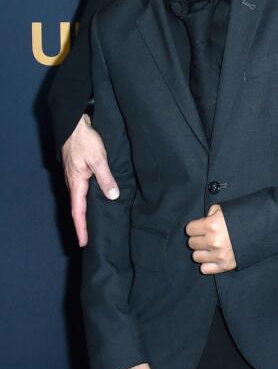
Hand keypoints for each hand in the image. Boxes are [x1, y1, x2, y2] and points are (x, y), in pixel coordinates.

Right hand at [62, 113, 117, 247]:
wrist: (76, 125)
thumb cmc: (85, 141)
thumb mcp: (98, 158)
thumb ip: (105, 177)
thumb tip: (113, 195)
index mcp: (76, 183)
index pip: (78, 212)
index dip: (81, 228)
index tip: (84, 243)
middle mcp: (74, 183)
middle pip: (79, 209)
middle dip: (84, 225)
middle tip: (91, 240)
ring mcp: (77, 178)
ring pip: (82, 200)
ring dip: (87, 214)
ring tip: (96, 226)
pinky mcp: (81, 172)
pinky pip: (85, 191)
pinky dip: (90, 201)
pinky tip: (99, 202)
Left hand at [186, 204, 236, 273]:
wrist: (264, 229)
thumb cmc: (243, 217)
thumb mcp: (226, 209)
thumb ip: (212, 213)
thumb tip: (205, 219)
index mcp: (212, 225)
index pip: (189, 230)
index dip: (196, 227)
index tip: (203, 227)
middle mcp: (213, 241)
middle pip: (191, 243)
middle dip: (200, 239)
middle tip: (210, 237)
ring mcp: (219, 255)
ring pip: (196, 256)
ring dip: (203, 252)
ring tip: (213, 247)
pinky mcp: (225, 265)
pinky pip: (204, 268)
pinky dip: (208, 264)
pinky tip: (215, 257)